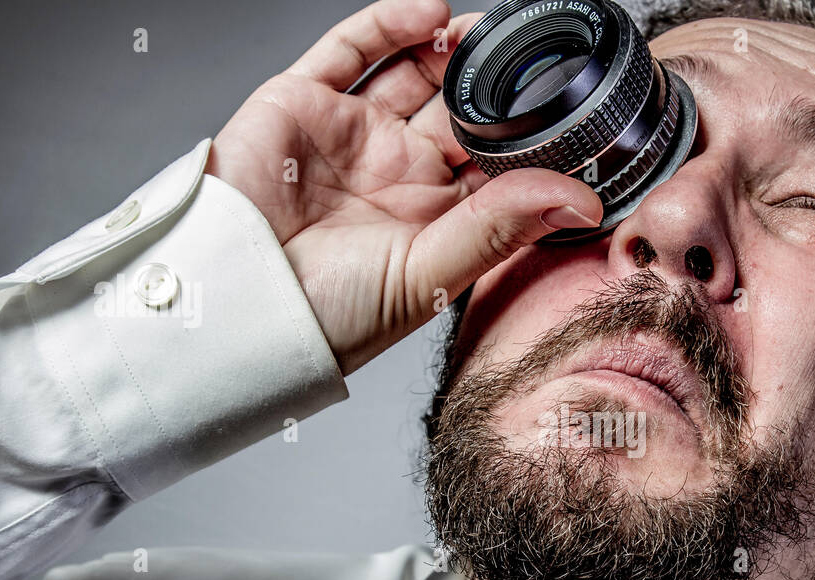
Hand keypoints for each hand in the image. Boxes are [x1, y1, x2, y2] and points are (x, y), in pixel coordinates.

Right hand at [205, 0, 602, 374]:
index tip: (574, 111)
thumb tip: (581, 201)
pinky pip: (353, 49)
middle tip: (537, 58)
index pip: (497, 166)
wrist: (233, 304)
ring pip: (414, 71)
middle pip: (462, 111)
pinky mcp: (304, 102)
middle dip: (497, 84)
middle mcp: (398, 173)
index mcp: (435, 219)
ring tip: (493, 32)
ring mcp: (353, 134)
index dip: (531, 138)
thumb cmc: (325, 316)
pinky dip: (392, 23)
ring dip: (455, 48)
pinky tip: (433, 17)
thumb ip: (501, 229)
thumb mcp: (429, 275)